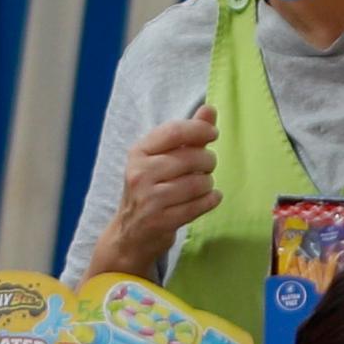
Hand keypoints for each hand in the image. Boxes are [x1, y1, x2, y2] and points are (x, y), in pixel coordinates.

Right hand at [90, 109, 217, 276]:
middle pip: (192, 158)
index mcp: (139, 152)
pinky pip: (199, 206)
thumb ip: (187, 135)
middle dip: (207, 161)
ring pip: (198, 183)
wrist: (130, 234)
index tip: (213, 133)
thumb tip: (210, 109)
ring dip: (208, 183)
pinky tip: (210, 198)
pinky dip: (211, 200)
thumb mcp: (161, 159)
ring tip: (203, 185)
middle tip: (206, 166)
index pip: (175, 131)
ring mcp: (149, 199)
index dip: (200, 129)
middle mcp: (140, 173)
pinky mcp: (161, 221)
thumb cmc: (150, 190)